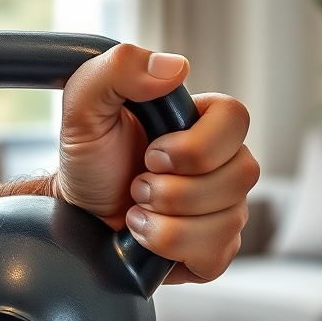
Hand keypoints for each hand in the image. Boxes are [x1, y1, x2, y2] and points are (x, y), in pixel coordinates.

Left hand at [56, 44, 258, 282]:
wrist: (78, 215)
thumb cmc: (90, 160)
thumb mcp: (85, 105)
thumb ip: (120, 69)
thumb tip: (176, 66)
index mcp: (203, 122)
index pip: (237, 119)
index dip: (196, 145)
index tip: (152, 155)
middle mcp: (224, 164)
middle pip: (242, 174)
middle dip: (175, 189)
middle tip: (138, 186)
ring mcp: (226, 208)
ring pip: (229, 219)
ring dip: (167, 221)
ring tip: (138, 212)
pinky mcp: (216, 249)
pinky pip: (217, 254)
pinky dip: (171, 248)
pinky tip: (148, 238)